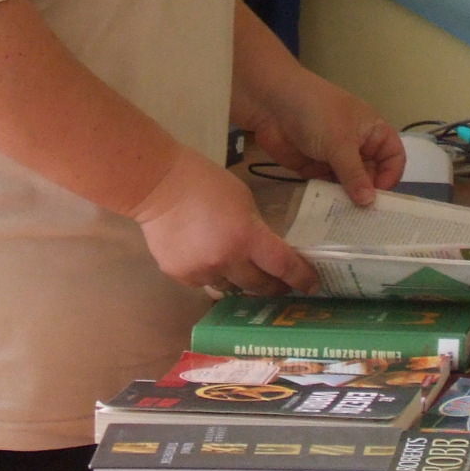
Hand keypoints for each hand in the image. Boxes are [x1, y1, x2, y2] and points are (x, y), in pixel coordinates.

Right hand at [132, 150, 318, 295]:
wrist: (157, 185)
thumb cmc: (206, 183)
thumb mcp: (244, 200)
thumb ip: (256, 229)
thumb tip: (264, 252)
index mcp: (247, 237)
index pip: (283, 266)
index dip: (301, 278)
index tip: (312, 286)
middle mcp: (226, 260)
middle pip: (259, 286)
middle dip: (273, 286)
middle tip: (280, 285)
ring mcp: (201, 271)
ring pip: (230, 287)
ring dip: (239, 280)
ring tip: (239, 268)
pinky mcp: (179, 275)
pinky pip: (204, 282)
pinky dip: (211, 274)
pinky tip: (205, 257)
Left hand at [245, 70, 405, 205]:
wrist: (271, 103)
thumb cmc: (316, 114)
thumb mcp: (340, 143)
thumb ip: (355, 175)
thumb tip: (369, 203)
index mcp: (372, 131)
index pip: (393, 157)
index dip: (390, 176)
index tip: (380, 196)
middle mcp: (357, 146)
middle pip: (372, 175)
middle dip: (369, 194)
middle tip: (366, 221)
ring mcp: (335, 158)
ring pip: (349, 184)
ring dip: (348, 200)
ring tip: (348, 223)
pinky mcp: (313, 168)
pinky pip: (327, 188)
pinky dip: (328, 199)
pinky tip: (329, 215)